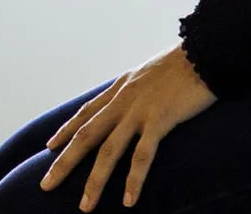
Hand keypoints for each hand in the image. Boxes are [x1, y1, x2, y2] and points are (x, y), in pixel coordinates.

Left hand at [40, 44, 215, 209]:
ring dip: (95, 181)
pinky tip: (128, 200)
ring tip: (84, 206)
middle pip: (86, 135)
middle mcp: (123, 100)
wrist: (204, 52)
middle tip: (46, 185)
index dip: (66, 130)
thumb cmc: (184, 64)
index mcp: (120, 88)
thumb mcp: (150, 74)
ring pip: (109, 150)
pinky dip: (134, 179)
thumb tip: (132, 100)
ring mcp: (139, 111)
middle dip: (65, 162)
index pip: (86, 112)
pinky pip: (143, 155)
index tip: (50, 147)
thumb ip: (136, 89)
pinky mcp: (159, 120)